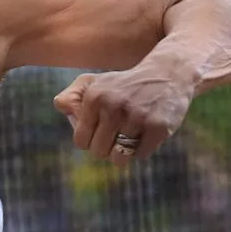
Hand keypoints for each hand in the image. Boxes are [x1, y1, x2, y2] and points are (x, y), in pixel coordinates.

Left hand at [52, 66, 193, 165]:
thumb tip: (62, 108)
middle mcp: (114, 106)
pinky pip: (140, 155)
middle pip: (98, 152)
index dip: (90, 140)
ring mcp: (137, 116)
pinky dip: (142, 149)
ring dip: (124, 152)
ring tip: (130, 135)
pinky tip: (146, 132)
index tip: (100, 131)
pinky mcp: (158, 127)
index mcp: (94, 97)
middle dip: (106, 148)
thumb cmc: (124, 85)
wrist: (168, 73)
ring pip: (118, 158)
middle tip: (117, 133)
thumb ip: (72, 96)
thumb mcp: (96, 82)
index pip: (81, 140)